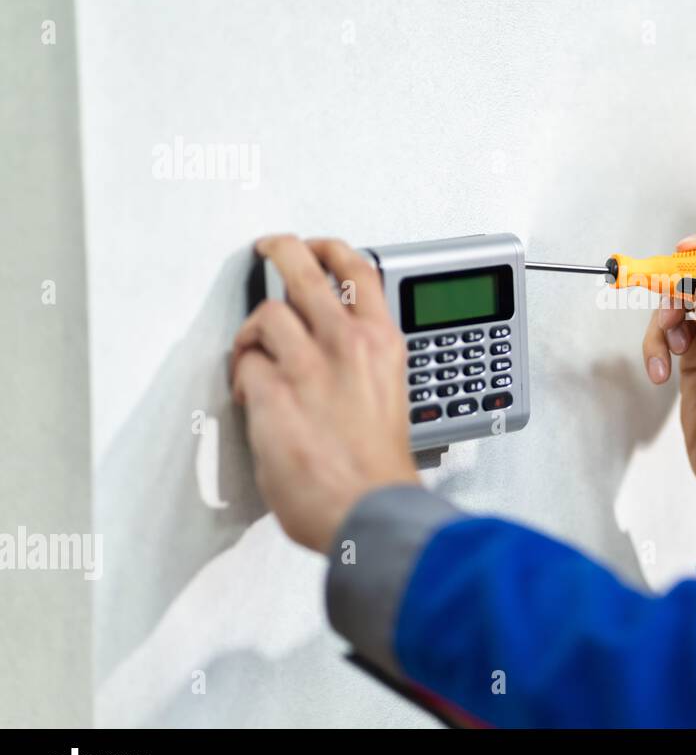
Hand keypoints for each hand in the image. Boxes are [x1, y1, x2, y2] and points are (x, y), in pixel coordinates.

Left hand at [230, 235, 418, 553]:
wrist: (369, 508)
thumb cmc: (380, 469)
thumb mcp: (390, 398)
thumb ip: (364, 368)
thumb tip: (336, 356)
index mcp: (382, 345)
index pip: (359, 272)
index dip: (332, 250)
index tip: (319, 246)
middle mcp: (347, 345)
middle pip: (304, 270)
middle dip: (281, 250)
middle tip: (270, 248)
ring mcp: (309, 367)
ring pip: (266, 315)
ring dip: (254, 332)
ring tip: (253, 349)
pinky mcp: (274, 394)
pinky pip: (246, 366)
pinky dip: (245, 378)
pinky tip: (254, 397)